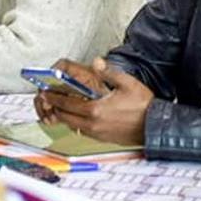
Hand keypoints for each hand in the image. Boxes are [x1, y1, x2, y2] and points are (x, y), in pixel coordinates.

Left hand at [34, 59, 151, 145]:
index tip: (45, 93)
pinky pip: (83, 132)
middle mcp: (93, 124)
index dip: (54, 98)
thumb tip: (96, 62)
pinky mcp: (103, 138)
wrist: (155, 126)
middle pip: (66, 117)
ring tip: (60, 108)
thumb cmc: (143, 106)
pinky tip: (78, 117)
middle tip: (47, 101)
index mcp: (96, 109)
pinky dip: (76, 124)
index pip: (67, 104)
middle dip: (55, 108)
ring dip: (65, 117)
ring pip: (73, 126)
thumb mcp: (127, 83)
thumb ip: (108, 72)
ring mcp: (97, 133)